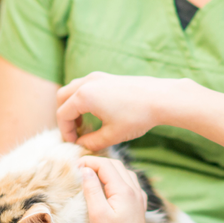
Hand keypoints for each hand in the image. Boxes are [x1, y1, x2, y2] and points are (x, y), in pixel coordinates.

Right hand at [56, 73, 186, 151]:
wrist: (161, 98)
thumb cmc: (137, 116)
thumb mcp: (112, 135)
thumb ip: (91, 142)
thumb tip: (81, 145)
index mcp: (84, 96)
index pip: (63, 115)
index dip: (65, 132)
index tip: (74, 144)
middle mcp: (87, 83)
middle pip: (62, 98)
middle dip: (65, 116)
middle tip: (75, 133)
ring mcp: (97, 77)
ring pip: (73, 89)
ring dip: (73, 106)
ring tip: (84, 123)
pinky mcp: (107, 77)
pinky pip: (86, 86)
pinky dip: (83, 98)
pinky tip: (96, 112)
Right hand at [78, 157, 152, 222]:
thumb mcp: (97, 214)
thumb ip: (92, 190)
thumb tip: (86, 171)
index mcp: (123, 189)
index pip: (105, 165)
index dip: (89, 162)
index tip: (73, 167)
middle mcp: (134, 189)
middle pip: (116, 165)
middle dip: (98, 163)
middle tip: (80, 169)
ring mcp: (138, 196)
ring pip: (124, 172)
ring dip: (107, 169)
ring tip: (92, 175)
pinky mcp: (139, 205)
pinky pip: (129, 183)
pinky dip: (116, 178)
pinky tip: (109, 187)